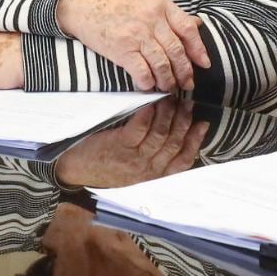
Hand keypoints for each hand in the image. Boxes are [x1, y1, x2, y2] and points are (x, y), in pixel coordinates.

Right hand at [55, 0, 211, 91]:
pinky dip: (148, 82)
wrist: (81, 4)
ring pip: (162, 64)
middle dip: (184, 71)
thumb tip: (196, 24)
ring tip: (169, 87)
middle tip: (187, 83)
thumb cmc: (113, 1)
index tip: (204, 64)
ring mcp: (136, 34)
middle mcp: (151, 18)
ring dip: (168, 80)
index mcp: (160, 3)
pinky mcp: (121, 49)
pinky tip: (149, 86)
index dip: (198, 49)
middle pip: (176, 50)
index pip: (186, 29)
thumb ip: (170, 14)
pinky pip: (142, 71)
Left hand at [56, 100, 209, 188]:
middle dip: (184, 121)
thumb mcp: (132, 172)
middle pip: (174, 144)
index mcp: (153, 176)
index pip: (183, 161)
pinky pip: (140, 127)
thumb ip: (151, 160)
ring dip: (168, 114)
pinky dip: (148, 113)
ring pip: (160, 134)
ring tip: (172, 98)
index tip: (202, 124)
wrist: (74, 171)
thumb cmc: (103, 168)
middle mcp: (147, 170)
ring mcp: (134, 159)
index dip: (195, 141)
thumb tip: (171, 138)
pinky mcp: (120, 146)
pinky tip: (152, 102)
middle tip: (187, 103)